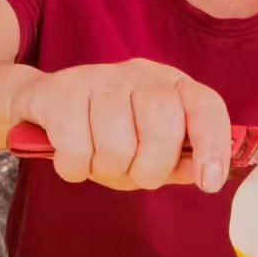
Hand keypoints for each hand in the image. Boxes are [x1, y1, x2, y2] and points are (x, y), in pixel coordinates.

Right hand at [9, 60, 233, 192]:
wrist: (44, 104)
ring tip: (98, 161)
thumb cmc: (107, 132)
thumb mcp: (149, 149)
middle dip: (149, 168)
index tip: (209, 182)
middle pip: (161, 127)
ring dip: (106, 170)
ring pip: (116, 144)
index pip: (205, 106)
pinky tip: (72, 156)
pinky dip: (75, 168)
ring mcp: (101, 78)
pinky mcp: (63, 90)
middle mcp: (141, 74)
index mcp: (173, 86)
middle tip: (132, 175)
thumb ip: (179, 162)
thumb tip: (207, 175)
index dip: (213, 144)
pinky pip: (76, 150)